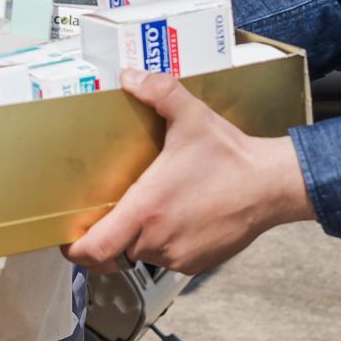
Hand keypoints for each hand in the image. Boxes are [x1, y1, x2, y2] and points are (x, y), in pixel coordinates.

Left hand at [65, 71, 315, 277]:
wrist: (271, 186)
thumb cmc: (230, 157)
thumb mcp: (191, 116)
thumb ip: (158, 92)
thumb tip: (129, 76)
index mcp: (146, 209)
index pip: (94, 249)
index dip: (76, 249)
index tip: (69, 239)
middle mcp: (157, 239)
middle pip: (116, 249)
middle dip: (113, 234)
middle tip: (116, 210)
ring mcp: (178, 256)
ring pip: (143, 254)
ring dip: (143, 237)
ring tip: (158, 207)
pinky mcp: (197, 264)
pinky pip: (169, 259)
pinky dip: (168, 243)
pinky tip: (181, 217)